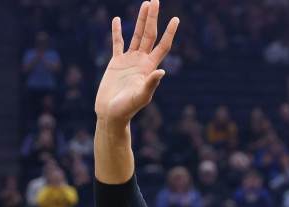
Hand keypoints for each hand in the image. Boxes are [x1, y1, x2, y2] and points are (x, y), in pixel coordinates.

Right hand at [94, 0, 178, 126]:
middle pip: (150, 35)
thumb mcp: (142, 96)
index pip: (163, 46)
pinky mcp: (116, 62)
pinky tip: (118, 19)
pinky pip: (117, 43)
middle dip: (153, 18)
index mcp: (150, 67)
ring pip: (136, 35)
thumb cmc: (128, 108)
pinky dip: (117, 31)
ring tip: (145, 4)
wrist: (112, 114)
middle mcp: (142, 61)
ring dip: (141, 20)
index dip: (169, 32)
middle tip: (155, 0)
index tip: (176, 19)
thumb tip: (162, 71)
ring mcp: (129, 60)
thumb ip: (151, 84)